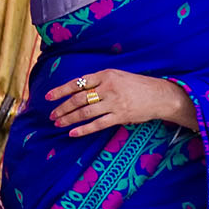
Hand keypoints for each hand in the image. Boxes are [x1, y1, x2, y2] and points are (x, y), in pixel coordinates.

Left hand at [46, 69, 189, 137]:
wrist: (161, 95)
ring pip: (85, 112)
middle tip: (52, 115)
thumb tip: (76, 91)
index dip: (61, 90)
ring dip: (69, 119)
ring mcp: (114, 102)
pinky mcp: (121, 115)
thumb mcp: (117, 77)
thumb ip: (99, 82)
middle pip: (78, 99)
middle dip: (62, 108)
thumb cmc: (137, 85)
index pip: (77, 83)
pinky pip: (98, 124)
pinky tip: (73, 133)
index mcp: (106, 75)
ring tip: (58, 123)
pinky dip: (83, 129)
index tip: (48, 97)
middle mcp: (108, 87)